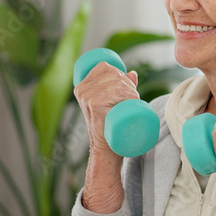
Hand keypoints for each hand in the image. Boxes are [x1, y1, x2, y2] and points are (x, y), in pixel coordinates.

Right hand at [74, 62, 137, 212]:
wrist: (107, 149)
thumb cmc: (110, 126)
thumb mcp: (113, 102)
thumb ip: (121, 86)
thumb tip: (133, 73)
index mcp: (82, 86)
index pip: (104, 66)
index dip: (120, 73)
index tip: (127, 87)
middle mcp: (82, 90)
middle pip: (113, 74)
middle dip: (129, 83)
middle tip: (134, 98)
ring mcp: (87, 97)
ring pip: (117, 83)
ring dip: (132, 90)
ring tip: (134, 102)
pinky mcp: (94, 105)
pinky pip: (116, 93)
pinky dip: (129, 96)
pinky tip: (133, 101)